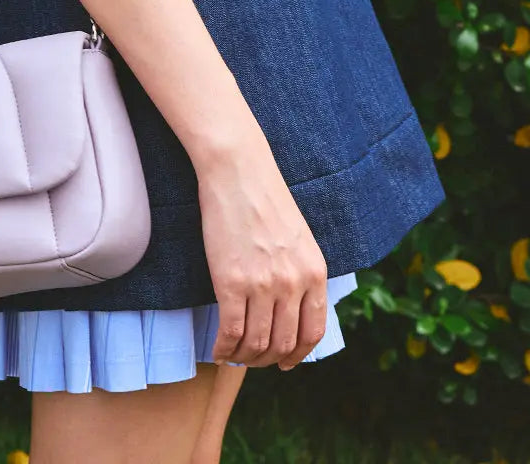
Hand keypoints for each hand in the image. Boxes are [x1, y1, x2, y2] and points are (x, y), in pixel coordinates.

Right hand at [190, 110, 328, 370]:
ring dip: (244, 358)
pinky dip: (224, 348)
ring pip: (257, 343)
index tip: (284, 362)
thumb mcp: (298, 236)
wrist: (238, 170)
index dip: (298, 354)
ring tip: (232, 355)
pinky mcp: (232, 282)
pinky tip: (217, 348)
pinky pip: (231, 331)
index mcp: (314, 272)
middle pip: (284, 344)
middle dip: (267, 359)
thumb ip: (300, 270)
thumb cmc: (262, 196)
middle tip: (251, 359)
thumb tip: (291, 304)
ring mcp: (263, 285)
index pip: (313, 332)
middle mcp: (294, 283)